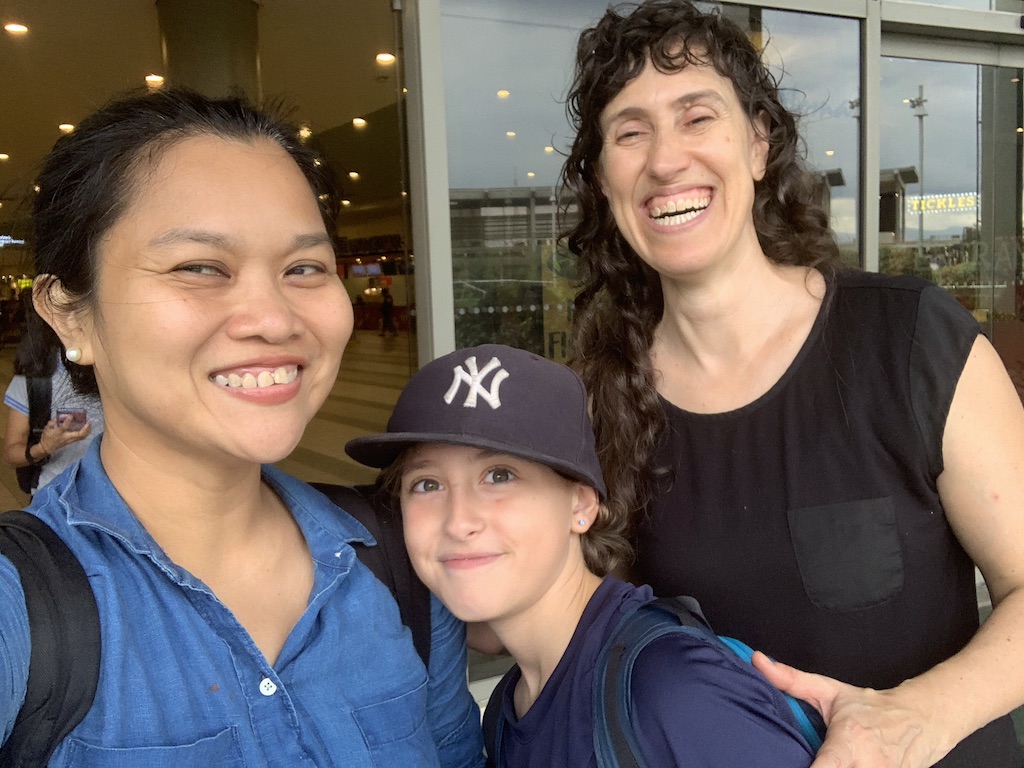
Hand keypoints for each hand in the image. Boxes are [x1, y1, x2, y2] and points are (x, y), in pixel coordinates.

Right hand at [38, 415, 91, 455]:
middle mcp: (66, 437)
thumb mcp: (47, 428)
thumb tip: (58, 416)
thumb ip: (52, 422)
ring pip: (82, 437)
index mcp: (59, 433)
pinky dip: (86, 433)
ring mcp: (70, 440)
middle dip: (85, 428)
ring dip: (87, 431)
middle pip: (79, 434)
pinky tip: (87, 429)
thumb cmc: (47, 437)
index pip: (64, 426)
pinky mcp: (72, 441)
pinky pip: (81, 438)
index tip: (71, 415)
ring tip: (90, 424)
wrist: (47, 448)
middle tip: (89, 421)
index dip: (68, 420)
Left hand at [752, 652, 949, 767]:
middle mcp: (867, 766)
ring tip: (814, 762)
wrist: (921, 720)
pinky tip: (839, 767)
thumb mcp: (829, 692)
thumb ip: (791, 680)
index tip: (792, 766)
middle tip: (796, 761)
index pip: (827, 767)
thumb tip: (756, 660)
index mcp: (849, 742)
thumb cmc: (869, 708)